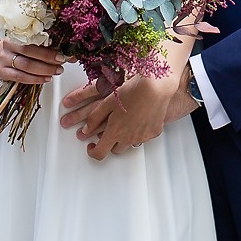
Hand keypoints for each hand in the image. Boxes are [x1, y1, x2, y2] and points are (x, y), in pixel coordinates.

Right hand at [0, 36, 65, 87]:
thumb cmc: (16, 44)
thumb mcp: (26, 39)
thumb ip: (44, 43)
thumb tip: (68, 53)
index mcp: (15, 33)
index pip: (33, 41)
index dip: (48, 49)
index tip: (62, 54)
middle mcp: (7, 45)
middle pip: (29, 53)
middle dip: (48, 60)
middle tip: (61, 64)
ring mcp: (3, 59)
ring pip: (26, 66)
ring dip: (44, 70)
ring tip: (56, 72)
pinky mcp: (2, 72)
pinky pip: (20, 77)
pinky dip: (35, 79)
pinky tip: (45, 79)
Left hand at [60, 72, 190, 160]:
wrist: (155, 88)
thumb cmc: (132, 92)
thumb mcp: (107, 103)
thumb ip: (94, 119)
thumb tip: (85, 130)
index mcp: (114, 132)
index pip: (99, 152)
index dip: (92, 151)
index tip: (91, 146)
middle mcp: (128, 138)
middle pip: (114, 150)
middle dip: (109, 143)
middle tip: (108, 132)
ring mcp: (142, 137)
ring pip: (129, 145)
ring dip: (123, 139)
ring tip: (124, 123)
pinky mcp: (153, 133)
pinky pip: (142, 138)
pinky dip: (137, 133)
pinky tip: (137, 120)